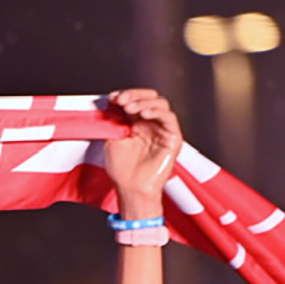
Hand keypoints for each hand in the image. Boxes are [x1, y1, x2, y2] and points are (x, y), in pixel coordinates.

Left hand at [103, 88, 181, 210]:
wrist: (131, 188)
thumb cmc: (122, 170)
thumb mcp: (111, 139)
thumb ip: (114, 120)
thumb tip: (112, 102)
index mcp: (136, 123)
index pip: (135, 100)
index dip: (125, 95)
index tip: (112, 98)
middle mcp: (150, 124)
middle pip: (149, 97)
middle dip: (134, 95)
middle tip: (121, 101)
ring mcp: (162, 130)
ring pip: (160, 103)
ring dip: (144, 102)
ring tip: (130, 108)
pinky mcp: (173, 138)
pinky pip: (169, 117)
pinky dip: (156, 111)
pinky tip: (143, 114)